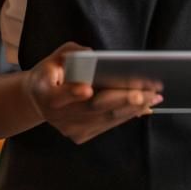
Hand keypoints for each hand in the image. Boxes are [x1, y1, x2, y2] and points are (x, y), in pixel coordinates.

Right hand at [23, 42, 162, 144]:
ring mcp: (69, 129)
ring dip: (132, 108)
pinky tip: (143, 106)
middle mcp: (57, 116)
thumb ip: (70, 54)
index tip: (88, 88)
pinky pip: (107, 125)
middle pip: (92, 108)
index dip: (74, 93)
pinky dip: (126, 114)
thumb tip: (94, 55)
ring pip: (104, 119)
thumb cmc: (50, 73)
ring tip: (152, 97)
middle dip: (122, 99)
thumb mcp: (53, 57)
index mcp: (45, 94)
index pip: (60, 96)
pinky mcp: (80, 135)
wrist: (38, 100)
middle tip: (146, 92)